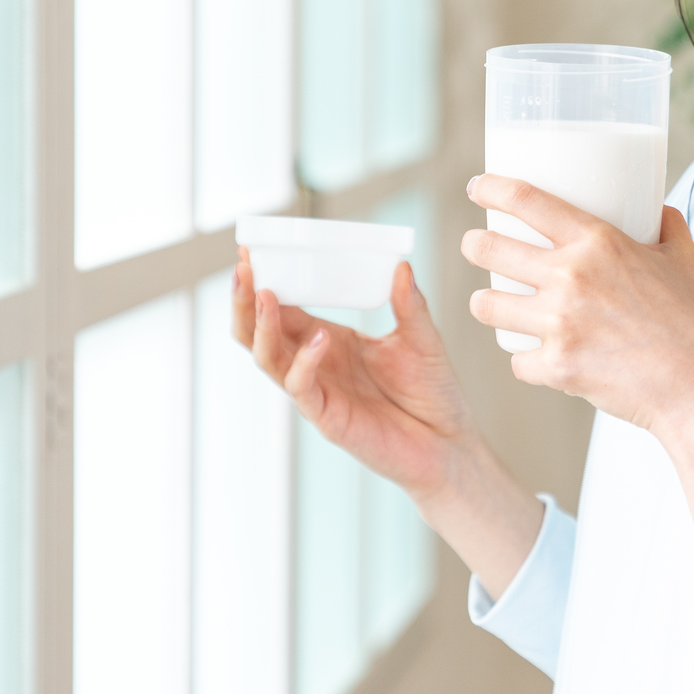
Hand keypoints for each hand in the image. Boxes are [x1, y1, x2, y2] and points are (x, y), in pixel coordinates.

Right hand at [232, 246, 475, 500]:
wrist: (449, 444)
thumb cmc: (432, 393)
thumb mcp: (422, 339)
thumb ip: (409, 305)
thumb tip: (401, 266)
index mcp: (327, 339)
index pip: (282, 306)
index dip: (265, 280)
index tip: (252, 249)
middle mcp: (314, 363)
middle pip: (259, 331)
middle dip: (245, 300)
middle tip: (244, 266)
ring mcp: (316, 390)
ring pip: (268, 358)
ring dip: (261, 326)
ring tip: (265, 294)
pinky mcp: (327, 417)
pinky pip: (301, 388)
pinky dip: (304, 362)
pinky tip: (319, 339)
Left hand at [461, 175, 693, 598]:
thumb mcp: (686, 259)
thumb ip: (669, 226)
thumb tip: (658, 209)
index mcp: (597, 242)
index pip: (525, 200)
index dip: (490, 188)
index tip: (477, 187)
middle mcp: (569, 277)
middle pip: (488, 249)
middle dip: (473, 244)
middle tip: (475, 245)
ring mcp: (558, 323)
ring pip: (487, 306)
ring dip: (485, 303)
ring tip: (491, 302)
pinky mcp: (555, 366)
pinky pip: (516, 360)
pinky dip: (525, 360)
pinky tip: (534, 358)